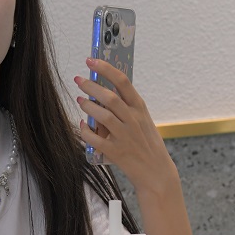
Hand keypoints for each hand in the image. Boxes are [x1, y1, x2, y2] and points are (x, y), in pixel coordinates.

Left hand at [75, 58, 178, 202]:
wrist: (156, 173)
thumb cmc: (147, 145)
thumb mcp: (143, 121)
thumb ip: (128, 107)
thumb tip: (107, 91)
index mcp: (140, 108)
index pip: (122, 82)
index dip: (105, 69)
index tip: (91, 60)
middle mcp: (133, 120)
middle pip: (108, 96)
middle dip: (90, 85)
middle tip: (78, 80)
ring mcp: (124, 136)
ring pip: (102, 115)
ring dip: (87, 106)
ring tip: (79, 100)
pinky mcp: (116, 152)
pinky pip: (95, 139)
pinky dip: (86, 131)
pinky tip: (82, 125)